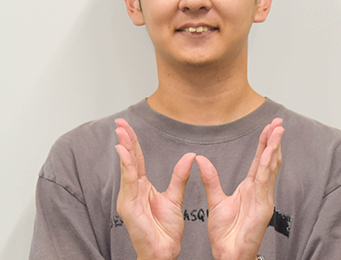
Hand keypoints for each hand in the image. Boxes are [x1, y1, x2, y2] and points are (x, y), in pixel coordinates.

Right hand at [115, 118, 195, 259]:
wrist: (164, 252)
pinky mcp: (129, 207)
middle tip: (120, 122)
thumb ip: (180, 176)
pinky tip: (124, 152)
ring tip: (122, 132)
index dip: (132, 142)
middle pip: (128, 160)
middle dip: (125, 139)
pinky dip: (126, 166)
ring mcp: (129, 198)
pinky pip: (129, 182)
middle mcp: (132, 190)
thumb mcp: (175, 197)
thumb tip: (190, 156)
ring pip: (126, 168)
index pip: (136, 159)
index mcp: (142, 187)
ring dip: (124, 148)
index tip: (127, 127)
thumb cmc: (166, 230)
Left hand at [196, 118, 283, 259]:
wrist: (228, 257)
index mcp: (250, 188)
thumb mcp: (216, 201)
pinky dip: (267, 167)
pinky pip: (264, 183)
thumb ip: (211, 179)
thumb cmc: (226, 234)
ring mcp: (263, 199)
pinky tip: (269, 153)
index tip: (269, 128)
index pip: (259, 160)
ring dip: (274, 149)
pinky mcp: (262, 208)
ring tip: (277, 131)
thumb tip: (200, 159)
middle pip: (269, 161)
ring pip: (270, 169)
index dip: (264, 143)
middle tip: (278, 122)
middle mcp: (260, 191)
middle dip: (273, 140)